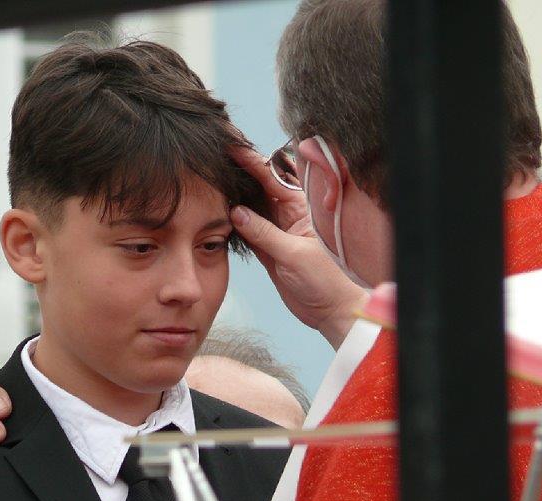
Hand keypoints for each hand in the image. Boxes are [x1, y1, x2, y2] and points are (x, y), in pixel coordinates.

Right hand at [230, 146, 367, 348]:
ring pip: (251, 208)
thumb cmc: (324, 281)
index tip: (232, 149)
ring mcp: (277, 232)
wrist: (330, 311)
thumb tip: (236, 212)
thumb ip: (264, 233)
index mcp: (301, 210)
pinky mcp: (268, 249)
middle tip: (216, 159)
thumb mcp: (293, 255)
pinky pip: (247, 230)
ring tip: (211, 181)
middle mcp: (288, 217)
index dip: (252, 163)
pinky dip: (233, 222)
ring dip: (234, 197)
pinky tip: (217, 212)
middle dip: (240, 173)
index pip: (273, 180)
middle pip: (260, 188)